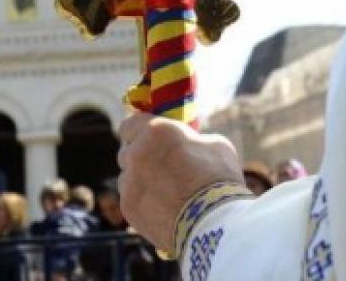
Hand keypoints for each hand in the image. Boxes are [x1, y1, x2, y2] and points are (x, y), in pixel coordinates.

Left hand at [117, 112, 243, 250]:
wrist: (214, 222)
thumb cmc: (218, 177)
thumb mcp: (214, 144)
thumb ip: (193, 140)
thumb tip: (190, 143)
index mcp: (155, 131)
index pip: (130, 124)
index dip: (138, 130)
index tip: (147, 136)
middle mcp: (136, 153)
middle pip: (127, 150)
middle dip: (139, 155)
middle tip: (158, 163)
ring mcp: (129, 182)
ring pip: (127, 177)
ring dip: (140, 180)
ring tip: (164, 192)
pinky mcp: (129, 208)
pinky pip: (131, 199)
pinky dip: (143, 202)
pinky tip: (163, 209)